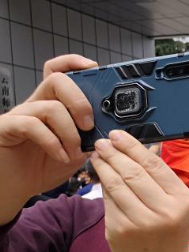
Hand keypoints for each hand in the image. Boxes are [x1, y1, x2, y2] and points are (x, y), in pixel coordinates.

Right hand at [0, 55, 96, 223]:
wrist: (14, 187)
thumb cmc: (43, 167)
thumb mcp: (77, 152)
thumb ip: (91, 139)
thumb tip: (114, 132)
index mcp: (53, 105)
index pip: (60, 72)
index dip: (74, 63)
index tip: (95, 69)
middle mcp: (36, 105)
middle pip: (57, 80)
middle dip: (80, 101)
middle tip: (89, 126)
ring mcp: (21, 115)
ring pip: (50, 106)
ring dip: (70, 132)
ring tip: (74, 153)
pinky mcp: (6, 128)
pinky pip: (31, 124)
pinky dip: (52, 142)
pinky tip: (60, 156)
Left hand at [91, 130, 188, 251]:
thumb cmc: (172, 228)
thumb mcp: (179, 203)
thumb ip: (161, 179)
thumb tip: (134, 149)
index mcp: (181, 201)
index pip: (154, 165)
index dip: (132, 147)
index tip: (117, 135)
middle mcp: (162, 212)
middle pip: (132, 173)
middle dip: (114, 154)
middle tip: (102, 142)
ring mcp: (138, 224)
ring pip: (115, 186)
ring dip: (103, 166)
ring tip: (98, 156)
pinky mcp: (119, 232)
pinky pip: (108, 202)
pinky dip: (103, 187)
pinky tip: (102, 177)